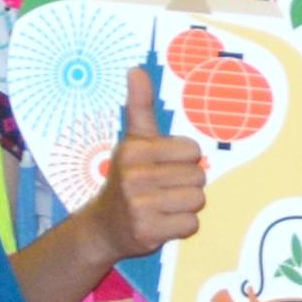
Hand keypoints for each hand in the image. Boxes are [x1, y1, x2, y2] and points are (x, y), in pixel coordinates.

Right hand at [89, 66, 211, 264]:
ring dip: (185, 206)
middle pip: (198, 176)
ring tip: (162, 206)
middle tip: (162, 190)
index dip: (185, 160)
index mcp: (134, 150)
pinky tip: (161, 223)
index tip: (163, 167)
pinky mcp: (147, 232)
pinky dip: (182, 227)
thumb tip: (136, 69)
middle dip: (186, 184)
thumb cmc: (126, 179)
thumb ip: (140, 106)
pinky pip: (191, 225)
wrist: (103, 227)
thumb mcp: (132, 141)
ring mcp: (138, 206)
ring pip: (197, 200)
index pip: (193, 150)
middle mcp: (134, 176)